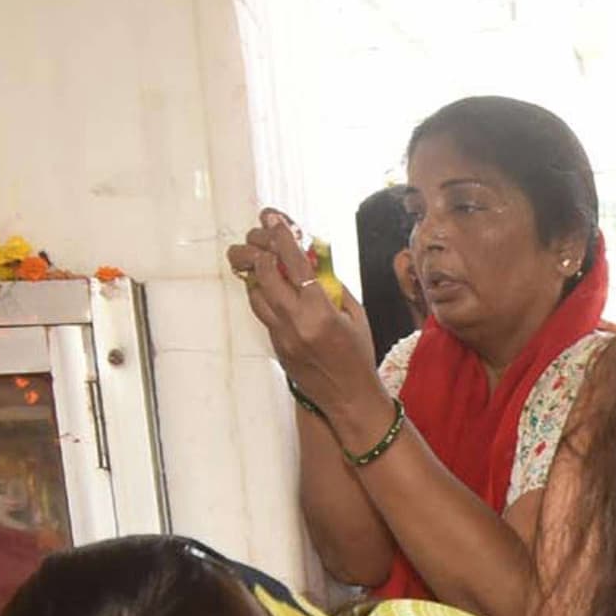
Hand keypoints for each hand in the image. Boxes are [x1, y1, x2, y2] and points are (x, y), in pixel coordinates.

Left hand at [231, 210, 389, 419]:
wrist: (348, 399)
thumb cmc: (359, 355)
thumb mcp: (355, 314)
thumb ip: (333, 285)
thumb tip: (314, 257)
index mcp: (321, 312)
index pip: (295, 264)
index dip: (280, 236)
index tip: (270, 216)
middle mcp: (296, 323)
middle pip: (265, 274)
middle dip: (258, 249)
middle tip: (258, 236)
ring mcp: (282, 337)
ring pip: (256, 294)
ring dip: (256, 272)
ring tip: (258, 258)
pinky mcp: (275, 347)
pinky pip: (262, 313)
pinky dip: (263, 295)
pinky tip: (269, 286)